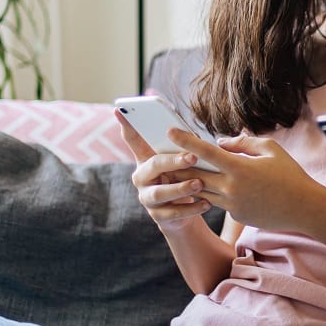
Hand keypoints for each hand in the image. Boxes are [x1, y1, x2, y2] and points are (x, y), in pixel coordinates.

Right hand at [115, 111, 216, 228]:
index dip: (126, 125)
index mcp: (146, 159)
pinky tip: (206, 203)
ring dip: (181, 188)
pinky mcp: (158, 216)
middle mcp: (142, 177)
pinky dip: (191, 208)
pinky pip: (173, 213)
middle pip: (153, 166)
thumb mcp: (182, 162)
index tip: (119, 109)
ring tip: (199, 184)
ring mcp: (147, 198)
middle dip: (173, 161)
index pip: (133, 140)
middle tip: (192, 157)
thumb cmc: (184, 178)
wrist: (184, 212)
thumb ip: (182, 148)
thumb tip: (192, 136)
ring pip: (160, 193)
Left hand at [172, 131, 320, 231]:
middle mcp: (231, 187)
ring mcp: (232, 204)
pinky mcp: (236, 216)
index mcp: (239, 168)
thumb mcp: (270, 149)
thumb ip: (243, 143)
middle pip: (195, 174)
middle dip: (178, 164)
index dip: (186, 140)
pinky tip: (205, 185)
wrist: (303, 208)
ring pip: (201, 191)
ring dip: (188, 180)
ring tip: (173, 170)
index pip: (205, 151)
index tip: (170, 131)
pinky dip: (211, 192)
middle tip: (161, 153)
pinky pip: (218, 201)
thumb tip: (221, 142)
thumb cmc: (290, 174)